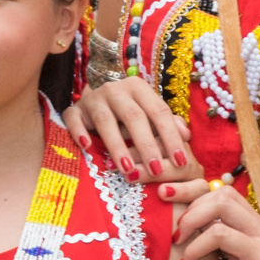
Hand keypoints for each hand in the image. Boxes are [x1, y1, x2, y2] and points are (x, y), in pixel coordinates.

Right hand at [72, 71, 200, 185]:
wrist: (91, 103)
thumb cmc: (126, 114)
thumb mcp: (148, 114)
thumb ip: (167, 123)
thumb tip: (186, 135)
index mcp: (139, 89)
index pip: (159, 111)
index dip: (171, 136)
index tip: (181, 161)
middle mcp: (116, 90)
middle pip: (134, 117)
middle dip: (147, 146)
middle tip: (156, 171)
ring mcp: (93, 99)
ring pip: (105, 121)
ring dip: (118, 147)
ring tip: (128, 170)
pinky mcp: (73, 110)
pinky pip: (74, 120)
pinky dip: (80, 133)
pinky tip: (87, 148)